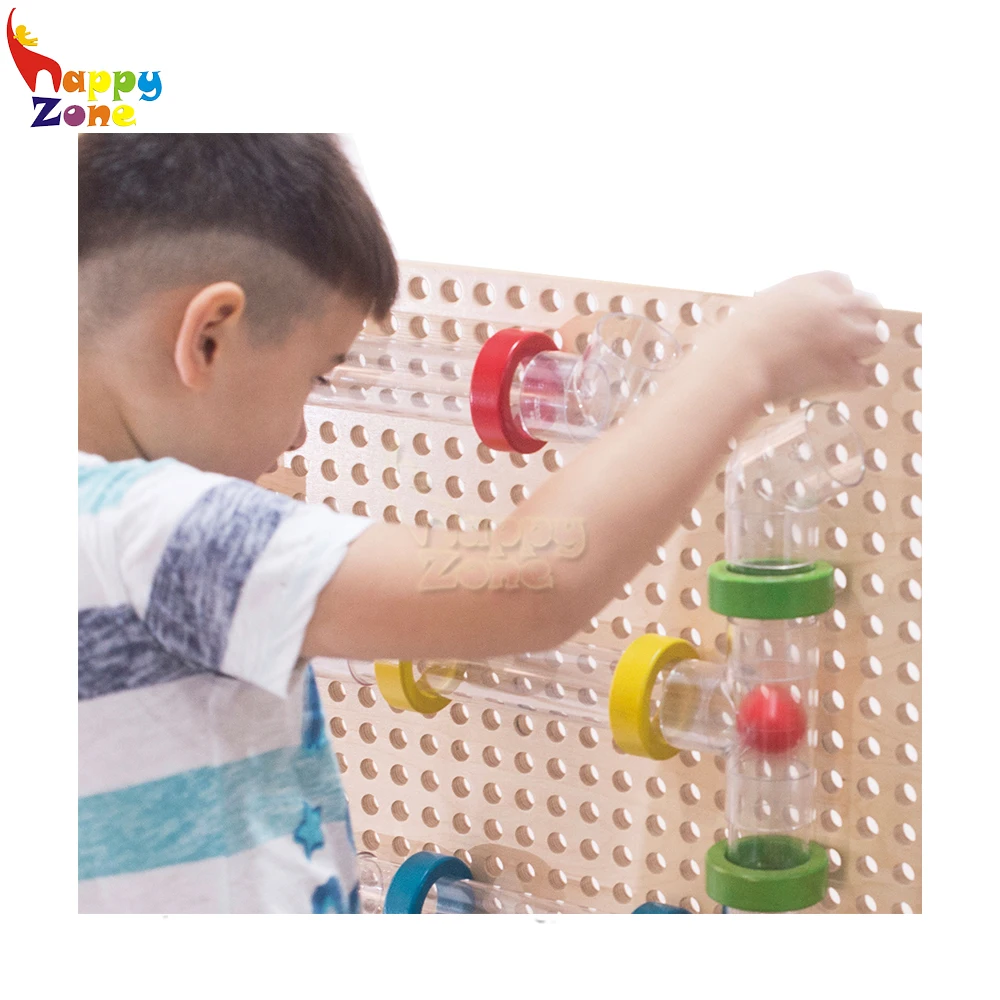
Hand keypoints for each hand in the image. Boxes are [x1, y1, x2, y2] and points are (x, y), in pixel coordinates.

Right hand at [725, 272, 884, 402]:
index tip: (835, 310)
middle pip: (870, 305)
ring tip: (849, 359)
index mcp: (807, 286)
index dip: (842, 297)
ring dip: (864, 348)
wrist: (734, 364)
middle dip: (864, 319)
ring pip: (875, 337)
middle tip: (853, 334)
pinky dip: (854, 379)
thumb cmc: (732, 340)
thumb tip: (784, 324)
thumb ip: (782, 311)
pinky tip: (839, 382)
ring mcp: (840, 337)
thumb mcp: (758, 310)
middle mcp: (831, 306)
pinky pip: (864, 374)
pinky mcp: (841, 368)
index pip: (842, 282)